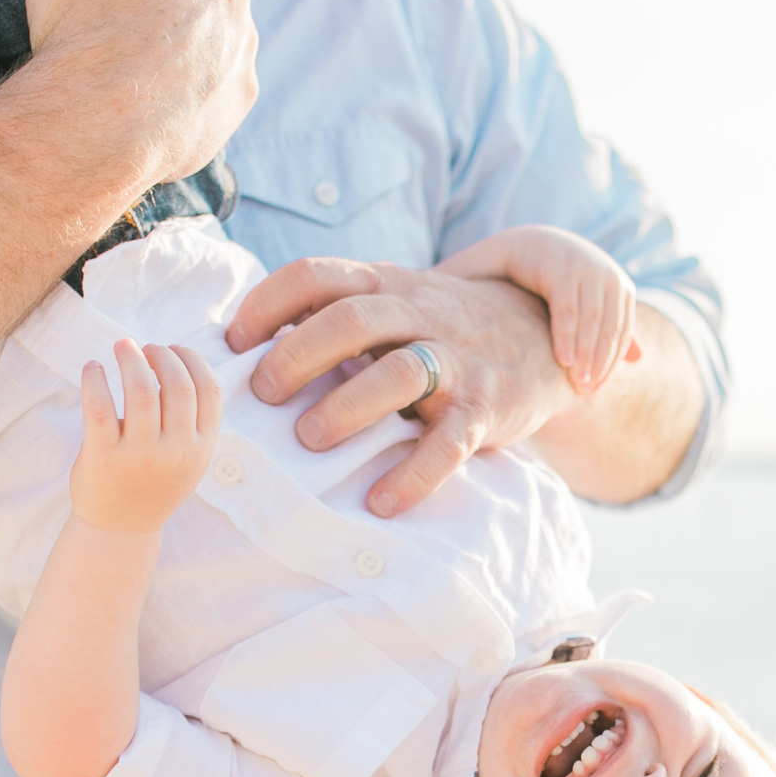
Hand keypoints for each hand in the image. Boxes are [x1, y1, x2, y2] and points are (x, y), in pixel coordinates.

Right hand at [24, 0, 257, 190]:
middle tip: (110, 21)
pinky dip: (189, 81)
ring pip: (204, 25)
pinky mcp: (242, 93)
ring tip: (129, 60)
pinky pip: (215, 77)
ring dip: (174, 34)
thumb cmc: (77, 21)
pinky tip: (151, 92)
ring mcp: (244, 42)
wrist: (96, 123)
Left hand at [71, 340, 222, 532]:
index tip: (173, 349)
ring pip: (140, 389)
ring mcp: (139, 455)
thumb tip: (179, 362)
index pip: (209, 391)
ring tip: (122, 347)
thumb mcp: (188, 460)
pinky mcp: (103, 456)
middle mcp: (174, 452)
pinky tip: (93, 368)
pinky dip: (95, 379)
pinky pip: (99, 406)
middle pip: (177, 385)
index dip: (193, 361)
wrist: (120, 530)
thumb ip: (191, 422)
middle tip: (144, 348)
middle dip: (161, 355)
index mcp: (199, 448)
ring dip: (131, 358)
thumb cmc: (153, 485)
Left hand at [226, 260, 581, 516]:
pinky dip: (413, 475)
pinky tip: (380, 501)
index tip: (232, 342)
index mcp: (385, 284)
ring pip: (398, 373)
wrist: (543, 338)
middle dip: (299, 355)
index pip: (317, 275)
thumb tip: (246, 344)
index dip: (268, 303)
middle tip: (263, 394)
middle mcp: (419, 313)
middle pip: (353, 319)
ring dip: (346, 407)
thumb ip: (334, 312)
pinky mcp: (484, 411)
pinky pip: (448, 443)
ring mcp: (455, 362)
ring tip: (308, 441)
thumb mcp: (393, 302)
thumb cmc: (440, 328)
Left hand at [438, 226, 642, 394]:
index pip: (567, 298)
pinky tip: (598, 383)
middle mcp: (586, 260)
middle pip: (594, 311)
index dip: (567, 332)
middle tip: (579, 389)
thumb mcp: (477, 269)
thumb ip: (454, 284)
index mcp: (551, 255)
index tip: (562, 364)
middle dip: (589, 353)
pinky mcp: (620, 289)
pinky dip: (614, 355)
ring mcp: (607, 274)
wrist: (540, 245)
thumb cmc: (496, 266)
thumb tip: (411, 300)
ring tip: (588, 391)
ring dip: (603, 358)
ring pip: (613, 320)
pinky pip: (623, 324)